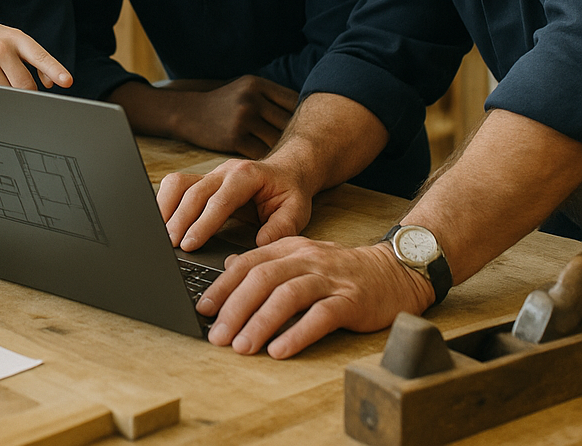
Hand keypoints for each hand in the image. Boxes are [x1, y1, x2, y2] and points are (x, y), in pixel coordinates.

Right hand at [0, 18, 72, 89]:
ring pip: (6, 93)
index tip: (67, 81)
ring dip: (7, 93)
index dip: (55, 70)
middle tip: (22, 89)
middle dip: (27, 92)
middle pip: (24, 84)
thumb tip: (48, 83)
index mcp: (17, 38)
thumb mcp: (15, 42)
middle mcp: (1, 47)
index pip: (40, 56)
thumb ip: (36, 60)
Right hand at [157, 157, 312, 250]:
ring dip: (166, 208)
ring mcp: (211, 173)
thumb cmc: (289, 192)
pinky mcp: (202, 180)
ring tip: (160, 234)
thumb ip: (282, 227)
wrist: (286, 171)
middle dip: (179, 219)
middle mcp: (225, 171)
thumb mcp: (296, 210)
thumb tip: (260, 245)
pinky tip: (162, 222)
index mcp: (247, 176)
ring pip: (178, 183)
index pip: (219, 199)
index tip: (189, 244)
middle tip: (170, 244)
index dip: (202, 222)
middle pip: (193, 192)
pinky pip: (176, 185)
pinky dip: (165, 203)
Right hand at [167, 76, 297, 156]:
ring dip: (282, 151)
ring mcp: (242, 118)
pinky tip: (268, 165)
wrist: (187, 111)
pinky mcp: (234, 138)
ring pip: (276, 140)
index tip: (307, 130)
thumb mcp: (245, 88)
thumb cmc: (223, 102)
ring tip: (288, 160)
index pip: (293, 101)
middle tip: (303, 150)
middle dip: (295, 137)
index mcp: (257, 84)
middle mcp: (251, 98)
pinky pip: (261, 153)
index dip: (302, 117)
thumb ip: (270, 96)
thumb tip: (305, 109)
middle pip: (287, 122)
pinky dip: (266, 160)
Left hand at [195, 238, 435, 357]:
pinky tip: (280, 350)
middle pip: (262, 278)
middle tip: (217, 334)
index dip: (223, 286)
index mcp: (290, 248)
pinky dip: (297, 333)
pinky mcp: (351, 300)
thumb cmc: (342, 270)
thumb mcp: (301, 257)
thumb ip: (267, 261)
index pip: (248, 263)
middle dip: (235, 308)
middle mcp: (306, 259)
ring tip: (242, 346)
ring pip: (287, 295)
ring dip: (260, 322)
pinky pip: (321, 316)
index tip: (204, 309)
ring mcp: (329, 279)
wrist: (394, 270)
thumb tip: (229, 267)